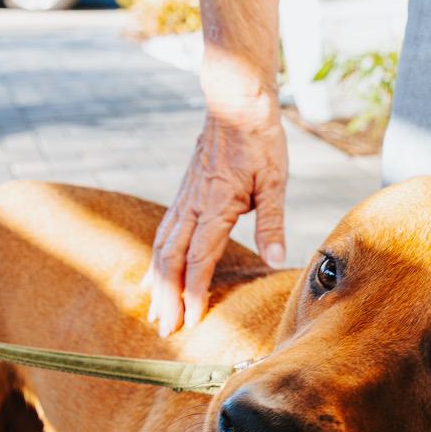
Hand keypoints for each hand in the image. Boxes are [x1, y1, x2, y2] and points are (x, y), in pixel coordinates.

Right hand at [145, 81, 287, 335]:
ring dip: (157, 282)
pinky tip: (154, 274)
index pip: (200, 259)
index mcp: (215, 205)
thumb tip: (277, 259)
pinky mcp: (183, 193)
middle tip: (166, 329)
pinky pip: (164, 232)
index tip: (191, 319)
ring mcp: (184, 198)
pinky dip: (157, 259)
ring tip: (155, 310)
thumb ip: (272, 223)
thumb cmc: (260, 141)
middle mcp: (192, 205)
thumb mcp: (274, 182)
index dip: (194, 291)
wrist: (235, 102)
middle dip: (167, 296)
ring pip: (162, 247)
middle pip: (172, 260)